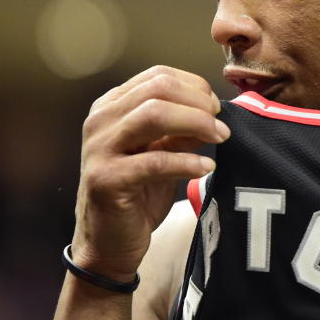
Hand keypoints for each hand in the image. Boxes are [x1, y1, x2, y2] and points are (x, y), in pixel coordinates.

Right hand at [70, 66, 227, 280]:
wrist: (108, 244)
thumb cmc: (137, 193)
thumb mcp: (161, 152)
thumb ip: (181, 129)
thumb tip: (214, 111)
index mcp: (111, 106)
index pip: (158, 76)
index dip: (194, 86)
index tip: (216, 106)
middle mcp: (100, 121)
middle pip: (158, 89)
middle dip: (198, 103)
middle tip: (221, 124)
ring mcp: (99, 148)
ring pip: (153, 115)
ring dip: (196, 123)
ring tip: (219, 138)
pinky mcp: (106, 179)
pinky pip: (155, 161)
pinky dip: (187, 162)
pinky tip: (206, 168)